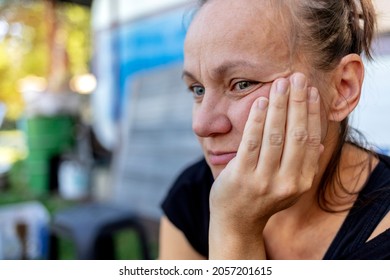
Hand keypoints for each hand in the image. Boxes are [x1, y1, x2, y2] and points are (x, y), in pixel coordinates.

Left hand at [208, 73, 322, 258]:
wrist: (236, 221)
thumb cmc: (262, 197)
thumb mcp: (289, 185)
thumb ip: (303, 165)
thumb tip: (319, 141)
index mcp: (302, 181)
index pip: (311, 140)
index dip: (312, 113)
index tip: (311, 91)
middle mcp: (287, 182)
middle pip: (296, 134)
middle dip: (297, 102)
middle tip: (296, 77)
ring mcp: (263, 181)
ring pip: (274, 135)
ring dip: (278, 105)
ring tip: (279, 83)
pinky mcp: (241, 176)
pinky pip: (251, 142)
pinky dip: (256, 119)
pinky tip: (259, 101)